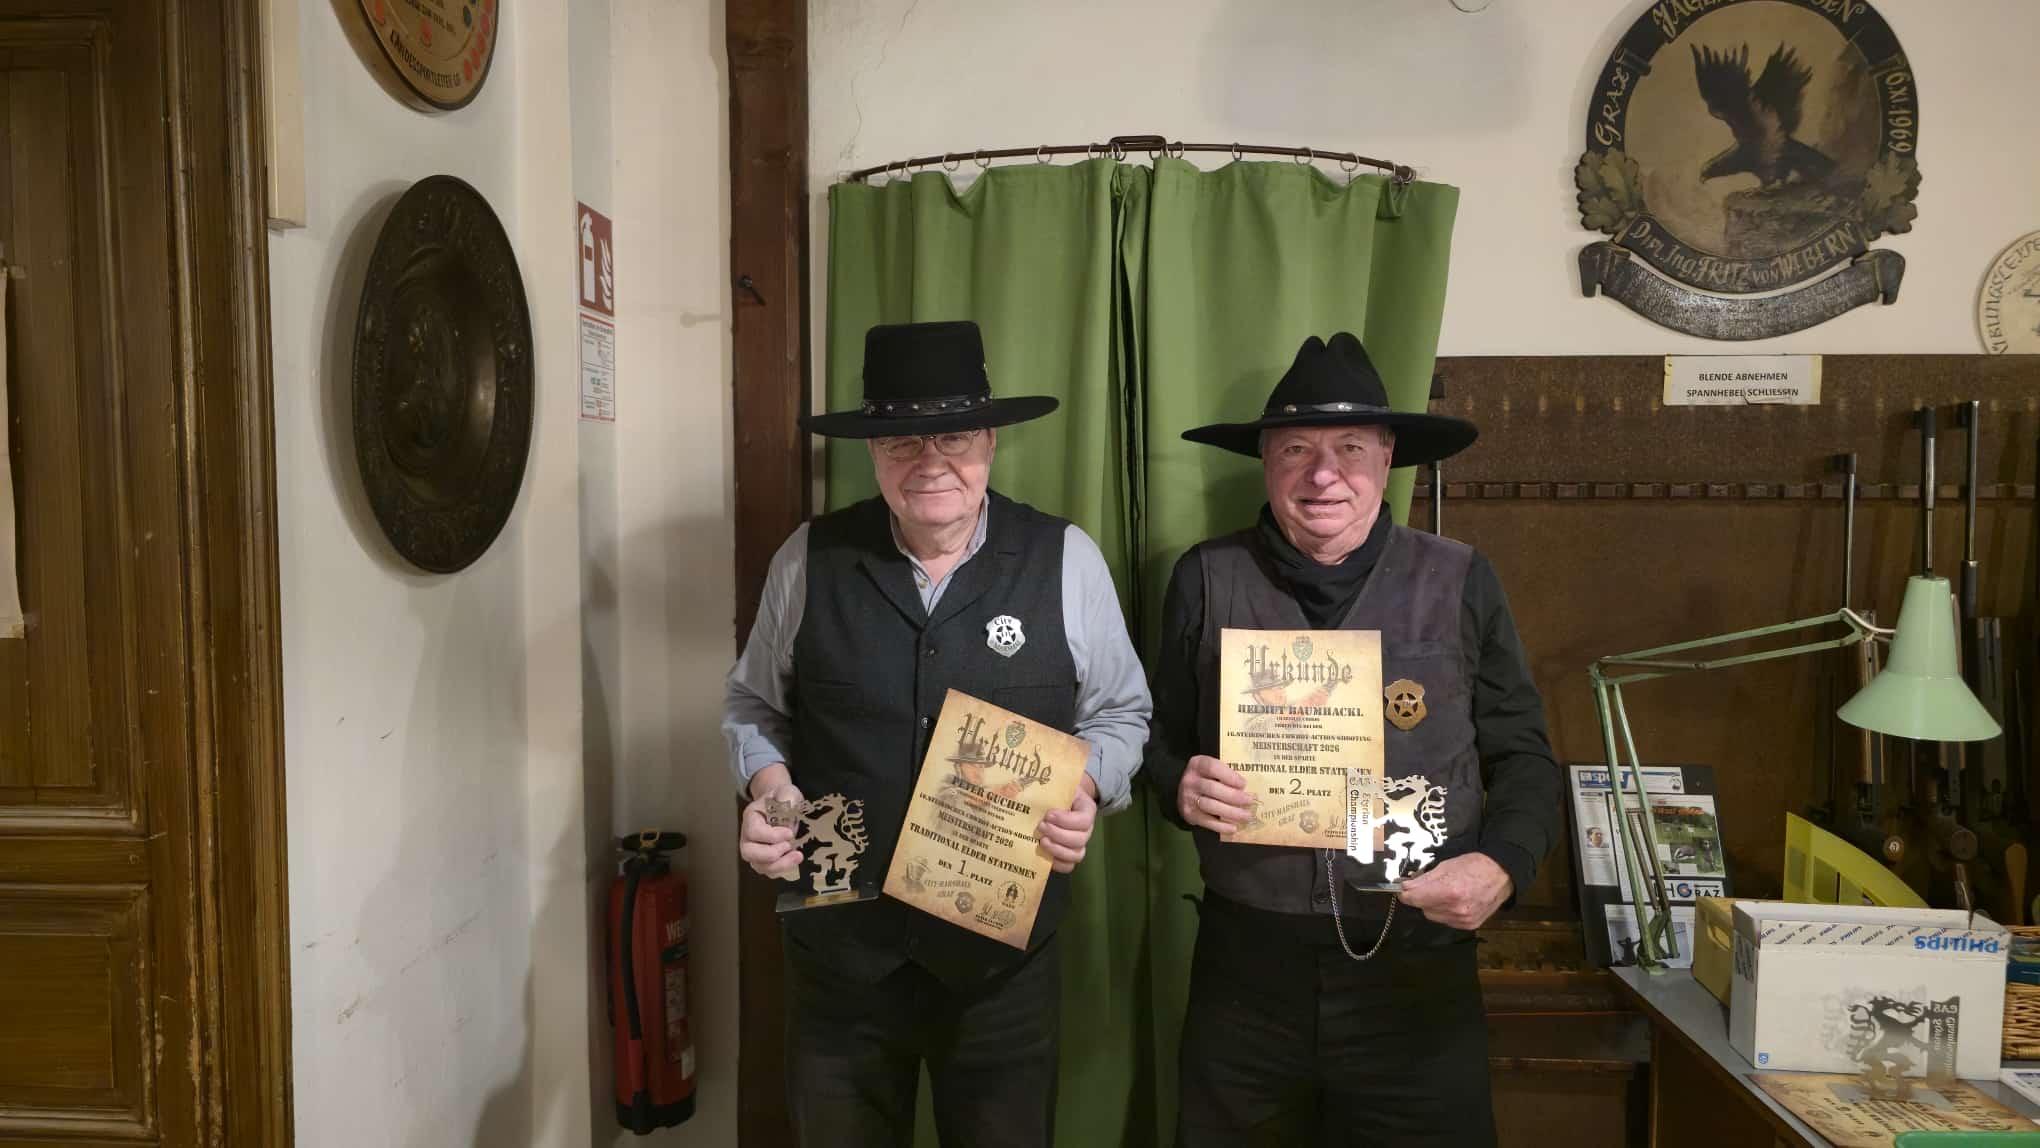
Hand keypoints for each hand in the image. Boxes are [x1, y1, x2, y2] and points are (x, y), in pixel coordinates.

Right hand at [739, 769, 803, 880]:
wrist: (781, 805)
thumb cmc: (781, 799)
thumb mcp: (786, 791)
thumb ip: (787, 797)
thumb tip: (788, 811)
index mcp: (751, 817)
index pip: (754, 832)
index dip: (772, 836)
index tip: (789, 833)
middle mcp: (748, 836)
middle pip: (749, 853)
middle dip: (770, 854)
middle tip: (789, 845)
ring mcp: (755, 849)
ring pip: (759, 866)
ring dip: (779, 865)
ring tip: (797, 856)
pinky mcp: (765, 859)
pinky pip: (769, 871)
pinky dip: (782, 869)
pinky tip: (794, 859)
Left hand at [1037, 774, 1099, 873]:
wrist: (1059, 801)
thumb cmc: (1057, 792)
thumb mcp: (1058, 785)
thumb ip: (1052, 789)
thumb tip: (1028, 792)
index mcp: (1087, 809)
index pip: (1083, 819)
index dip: (1066, 820)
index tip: (1048, 814)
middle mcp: (1086, 829)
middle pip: (1080, 839)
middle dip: (1058, 834)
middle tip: (1040, 826)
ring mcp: (1079, 844)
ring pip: (1076, 854)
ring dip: (1057, 850)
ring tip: (1041, 842)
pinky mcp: (1068, 854)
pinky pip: (1068, 865)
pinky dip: (1056, 863)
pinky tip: (1043, 854)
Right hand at [1178, 755, 1253, 834]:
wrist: (1183, 790)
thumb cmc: (1206, 778)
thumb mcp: (1212, 769)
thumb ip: (1226, 774)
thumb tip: (1247, 789)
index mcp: (1198, 765)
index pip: (1212, 768)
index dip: (1229, 776)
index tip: (1243, 784)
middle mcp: (1190, 781)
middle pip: (1213, 789)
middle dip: (1234, 796)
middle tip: (1249, 801)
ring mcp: (1188, 798)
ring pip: (1210, 806)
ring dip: (1231, 812)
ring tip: (1246, 816)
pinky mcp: (1189, 814)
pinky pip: (1206, 821)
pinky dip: (1221, 826)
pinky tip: (1233, 827)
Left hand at [1397, 853, 1511, 930]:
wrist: (1502, 875)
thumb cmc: (1474, 865)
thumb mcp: (1446, 866)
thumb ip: (1424, 879)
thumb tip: (1405, 887)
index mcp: (1449, 891)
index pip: (1414, 899)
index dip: (1406, 893)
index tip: (1404, 888)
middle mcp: (1456, 909)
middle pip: (1423, 909)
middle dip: (1422, 898)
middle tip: (1430, 887)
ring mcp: (1463, 920)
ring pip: (1433, 916)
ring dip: (1433, 906)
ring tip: (1446, 893)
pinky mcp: (1469, 926)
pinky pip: (1446, 921)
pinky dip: (1445, 912)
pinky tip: (1455, 902)